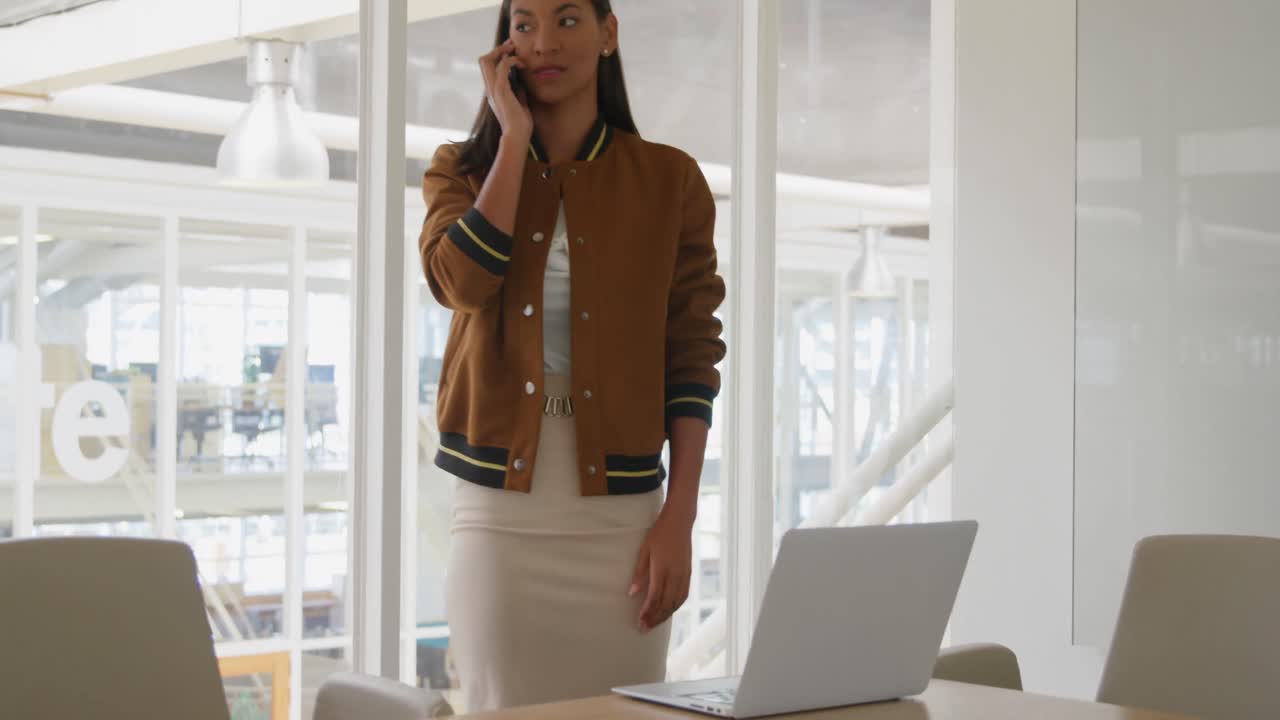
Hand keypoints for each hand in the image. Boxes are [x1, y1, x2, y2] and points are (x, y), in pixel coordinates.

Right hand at [478, 39, 532, 143]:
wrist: (517, 136)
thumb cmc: (520, 124)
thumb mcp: (519, 104)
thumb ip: (518, 93)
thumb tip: (522, 84)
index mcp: (493, 92)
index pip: (488, 68)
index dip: (497, 56)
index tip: (511, 51)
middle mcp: (490, 89)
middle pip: (483, 61)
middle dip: (497, 49)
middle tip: (511, 45)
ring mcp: (493, 89)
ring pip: (487, 60)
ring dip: (503, 51)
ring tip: (515, 50)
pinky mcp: (501, 90)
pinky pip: (503, 67)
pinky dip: (513, 61)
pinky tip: (522, 65)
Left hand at [629, 509, 693, 632]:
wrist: (679, 522)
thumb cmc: (659, 534)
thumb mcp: (644, 551)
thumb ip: (639, 573)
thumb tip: (631, 593)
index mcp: (662, 570)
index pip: (654, 598)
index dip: (647, 613)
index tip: (639, 623)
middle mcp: (675, 575)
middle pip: (666, 604)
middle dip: (655, 619)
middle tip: (644, 629)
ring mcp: (684, 575)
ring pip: (676, 602)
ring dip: (665, 615)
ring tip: (654, 623)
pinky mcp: (688, 573)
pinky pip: (683, 595)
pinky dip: (675, 606)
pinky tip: (669, 611)